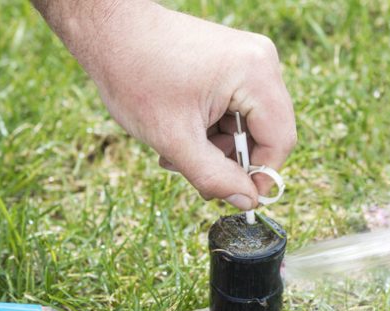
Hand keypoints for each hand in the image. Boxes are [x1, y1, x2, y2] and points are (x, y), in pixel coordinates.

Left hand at [34, 0, 296, 209]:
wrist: (109, 30)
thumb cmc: (135, 75)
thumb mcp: (174, 138)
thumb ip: (213, 176)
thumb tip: (247, 201)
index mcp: (255, 74)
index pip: (279, 139)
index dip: (261, 175)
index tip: (235, 197)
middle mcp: (261, 61)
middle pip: (265, 132)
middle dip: (229, 159)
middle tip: (191, 171)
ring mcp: (248, 58)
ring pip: (247, 124)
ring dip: (215, 146)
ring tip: (174, 150)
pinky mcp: (232, 61)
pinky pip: (236, 107)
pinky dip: (211, 127)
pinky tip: (180, 130)